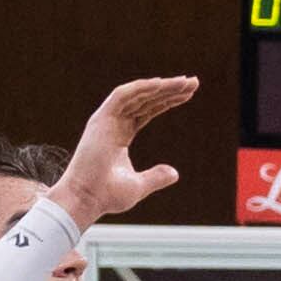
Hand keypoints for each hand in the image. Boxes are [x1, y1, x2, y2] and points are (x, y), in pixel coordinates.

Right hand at [52, 75, 197, 229]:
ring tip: (184, 81)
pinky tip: (161, 83)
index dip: (166, 101)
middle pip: (145, 100)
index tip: (188, 95)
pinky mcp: (100, 121)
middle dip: (169, 90)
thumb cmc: (107, 195)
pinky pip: (122, 97)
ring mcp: (106, 121)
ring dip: (160, 86)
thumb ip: (156, 177)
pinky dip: (141, 88)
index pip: (147, 111)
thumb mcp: (139, 185)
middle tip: (193, 82)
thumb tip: (175, 173)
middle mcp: (112, 124)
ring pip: (136, 95)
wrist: (87, 199)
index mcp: (120, 135)